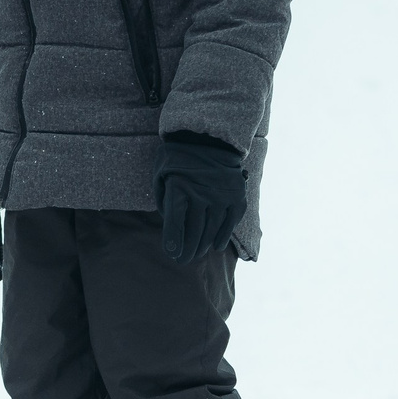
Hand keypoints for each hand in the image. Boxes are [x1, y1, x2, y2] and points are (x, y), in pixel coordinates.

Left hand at [155, 133, 245, 264]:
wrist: (208, 138)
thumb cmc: (177, 159)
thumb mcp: (161, 175)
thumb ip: (164, 201)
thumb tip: (171, 226)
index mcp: (179, 188)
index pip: (175, 221)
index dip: (173, 240)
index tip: (171, 253)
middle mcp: (201, 193)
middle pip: (194, 229)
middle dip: (187, 249)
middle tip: (182, 260)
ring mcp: (221, 196)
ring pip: (212, 229)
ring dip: (203, 245)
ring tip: (196, 254)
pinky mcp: (237, 196)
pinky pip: (230, 222)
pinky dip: (222, 235)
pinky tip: (215, 246)